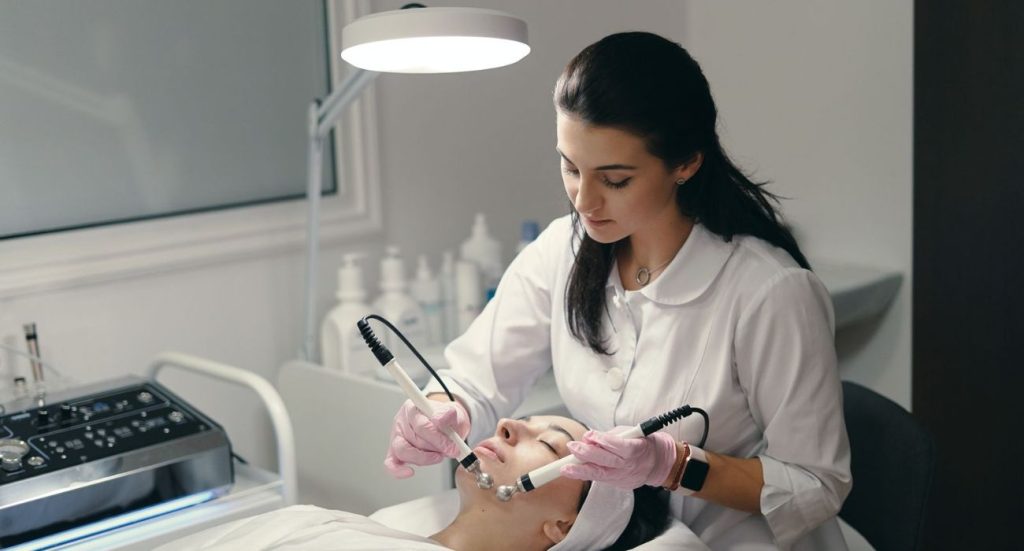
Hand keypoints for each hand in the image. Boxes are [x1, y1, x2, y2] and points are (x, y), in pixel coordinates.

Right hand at [384, 399, 470, 477]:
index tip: (452, 446)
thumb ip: (448, 414)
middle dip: (436, 448)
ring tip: (438, 456)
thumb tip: (440, 419)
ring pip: (403, 451)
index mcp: (413, 408)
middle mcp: (401, 421)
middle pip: (414, 438)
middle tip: (450, 451)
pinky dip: (398, 470)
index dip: (438, 438)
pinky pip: (390, 464)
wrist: (445, 425)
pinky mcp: (394, 452)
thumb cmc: (445, 420)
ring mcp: (396, 437)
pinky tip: (410, 472)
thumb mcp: (452, 413)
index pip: (421, 425)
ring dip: (423, 458)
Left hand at [561, 427, 677, 489]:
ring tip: (565, 468)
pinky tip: (574, 472)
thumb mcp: (630, 433)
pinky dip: (587, 474)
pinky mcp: (620, 485)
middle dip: (587, 455)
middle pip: (607, 461)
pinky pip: (602, 479)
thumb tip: (589, 438)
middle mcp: (630, 465)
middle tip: (572, 447)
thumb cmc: (641, 443)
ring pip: (601, 475)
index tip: (589, 435)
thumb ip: (610, 436)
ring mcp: (624, 477)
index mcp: (636, 449)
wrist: (658, 463)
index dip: (604, 440)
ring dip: (581, 471)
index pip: (619, 446)